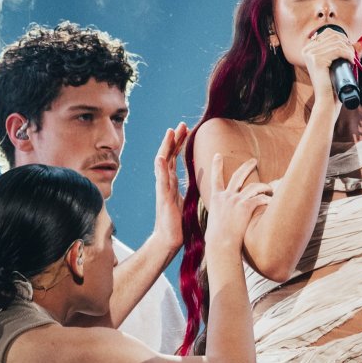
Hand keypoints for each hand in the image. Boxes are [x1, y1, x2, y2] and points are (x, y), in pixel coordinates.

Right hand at [152, 122, 188, 254]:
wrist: (170, 238)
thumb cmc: (178, 221)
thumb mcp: (187, 198)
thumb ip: (190, 186)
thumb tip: (201, 176)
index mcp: (171, 181)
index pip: (174, 157)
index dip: (179, 143)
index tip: (186, 129)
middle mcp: (165, 182)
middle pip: (168, 155)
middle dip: (174, 139)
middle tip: (181, 124)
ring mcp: (162, 188)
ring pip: (162, 163)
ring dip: (166, 147)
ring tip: (169, 132)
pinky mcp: (162, 197)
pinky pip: (160, 180)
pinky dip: (159, 168)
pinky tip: (160, 157)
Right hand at [204, 155, 271, 249]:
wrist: (220, 244)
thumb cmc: (217, 239)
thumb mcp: (214, 222)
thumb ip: (219, 216)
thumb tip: (220, 221)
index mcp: (216, 199)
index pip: (215, 179)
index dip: (216, 166)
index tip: (218, 155)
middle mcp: (226, 196)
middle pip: (237, 175)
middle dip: (246, 166)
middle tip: (254, 161)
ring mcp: (236, 201)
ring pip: (253, 187)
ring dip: (264, 186)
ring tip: (271, 188)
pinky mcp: (245, 207)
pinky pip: (260, 199)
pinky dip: (267, 200)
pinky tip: (272, 202)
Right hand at [301, 26, 352, 107]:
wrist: (327, 101)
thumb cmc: (332, 84)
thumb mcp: (337, 64)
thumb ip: (346, 52)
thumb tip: (361, 42)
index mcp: (308, 49)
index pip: (328, 32)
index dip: (342, 38)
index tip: (349, 48)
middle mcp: (307, 50)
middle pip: (332, 35)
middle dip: (346, 43)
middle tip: (353, 54)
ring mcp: (311, 54)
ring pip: (337, 43)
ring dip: (348, 49)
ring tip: (352, 59)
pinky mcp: (317, 60)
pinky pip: (337, 50)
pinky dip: (347, 54)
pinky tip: (351, 61)